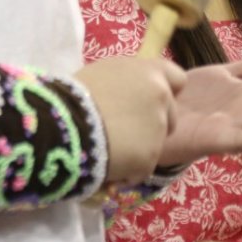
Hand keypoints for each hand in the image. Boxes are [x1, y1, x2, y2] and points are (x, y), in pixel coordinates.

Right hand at [74, 56, 186, 183]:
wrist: (63, 124)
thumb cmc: (75, 93)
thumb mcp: (104, 74)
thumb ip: (128, 82)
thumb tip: (130, 93)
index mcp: (150, 71)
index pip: (178, 79)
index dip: (166, 91)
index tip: (149, 101)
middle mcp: (161, 97)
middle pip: (170, 115)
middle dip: (153, 124)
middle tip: (124, 130)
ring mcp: (158, 129)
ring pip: (155, 143)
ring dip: (138, 148)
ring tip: (107, 147)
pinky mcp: (150, 158)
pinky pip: (141, 167)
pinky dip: (127, 170)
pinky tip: (105, 163)